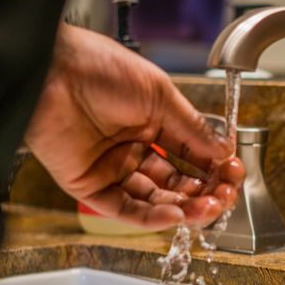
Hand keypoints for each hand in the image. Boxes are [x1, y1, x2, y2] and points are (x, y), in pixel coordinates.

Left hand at [26, 24, 244, 230]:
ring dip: (184, 208)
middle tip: (224, 197)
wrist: (50, 71)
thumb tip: (224, 151)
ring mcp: (112, 168)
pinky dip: (151, 216)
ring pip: (154, 199)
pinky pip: (124, 208)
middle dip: (204, 192)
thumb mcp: (159, 95)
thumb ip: (192, 128)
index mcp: (151, 123)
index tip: (234, 174)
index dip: (214, 168)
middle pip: (176, 182)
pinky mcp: (89, 186)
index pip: (191, 155)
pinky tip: (175, 213)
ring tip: (208, 208)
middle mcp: (133, 148)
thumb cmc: (99, 69)